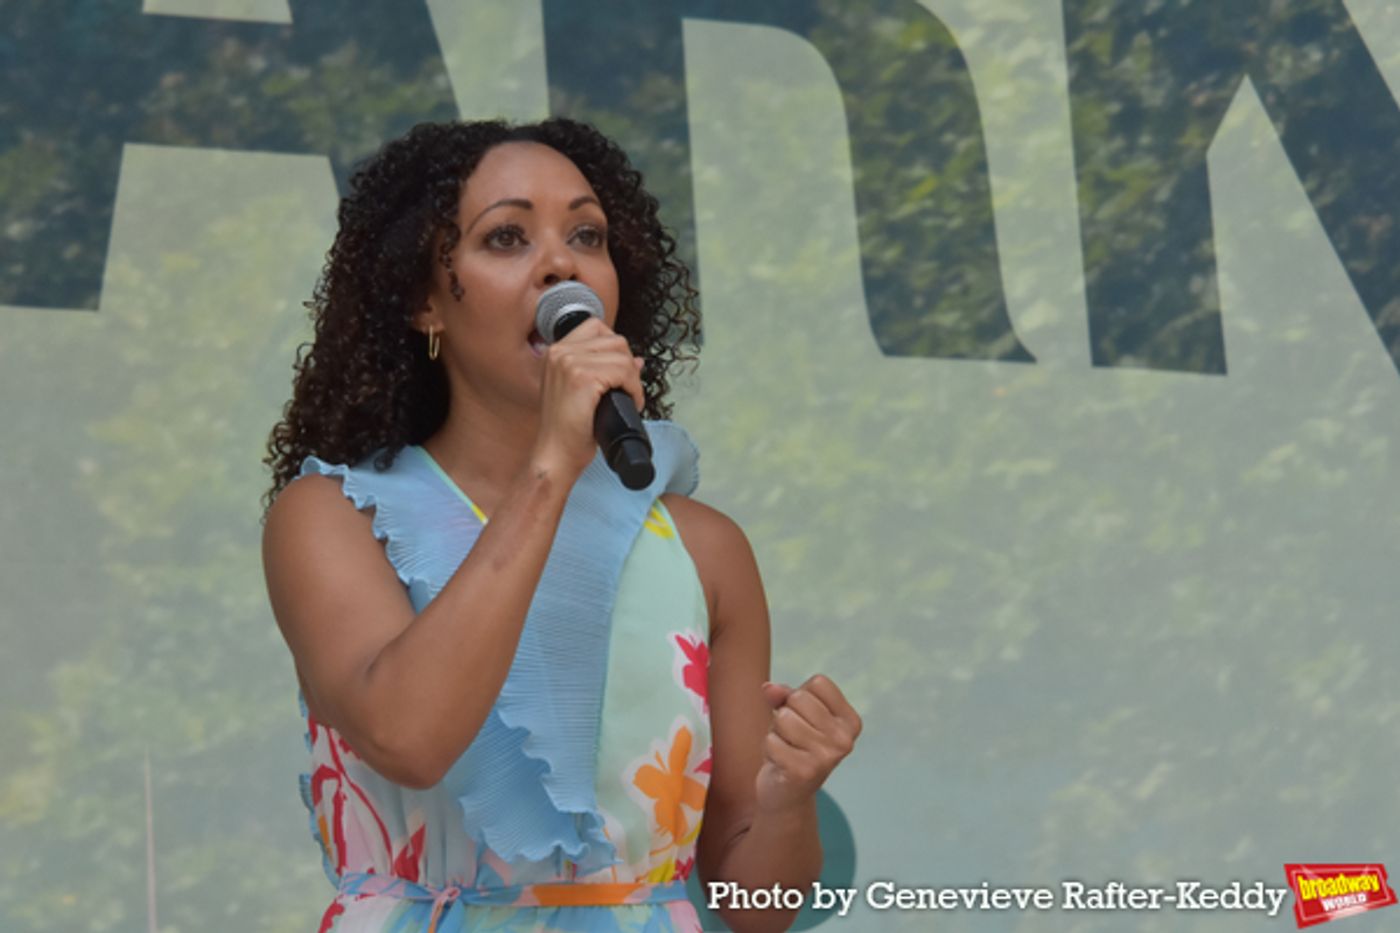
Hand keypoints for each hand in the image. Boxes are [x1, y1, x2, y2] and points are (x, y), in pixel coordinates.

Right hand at [531, 317, 644, 478]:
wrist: (556, 454)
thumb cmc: (567, 429)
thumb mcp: (583, 392)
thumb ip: (604, 369)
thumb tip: (636, 360)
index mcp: (556, 352)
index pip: (597, 327)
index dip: (615, 350)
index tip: (617, 374)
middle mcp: (559, 352)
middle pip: (614, 340)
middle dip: (628, 365)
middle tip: (626, 389)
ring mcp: (569, 363)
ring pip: (622, 355)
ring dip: (633, 379)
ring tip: (627, 398)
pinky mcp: (581, 378)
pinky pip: (624, 371)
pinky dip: (634, 389)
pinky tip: (629, 402)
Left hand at [755, 674, 860, 814]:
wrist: (786, 794)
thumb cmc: (792, 745)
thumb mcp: (793, 713)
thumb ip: (782, 695)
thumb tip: (769, 689)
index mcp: (850, 722)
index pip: (818, 683)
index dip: (801, 695)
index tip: (804, 718)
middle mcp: (845, 740)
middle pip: (799, 698)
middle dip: (785, 713)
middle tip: (792, 737)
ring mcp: (827, 757)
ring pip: (783, 717)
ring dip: (776, 732)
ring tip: (786, 748)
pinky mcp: (804, 771)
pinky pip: (772, 741)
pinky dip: (769, 749)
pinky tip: (780, 763)